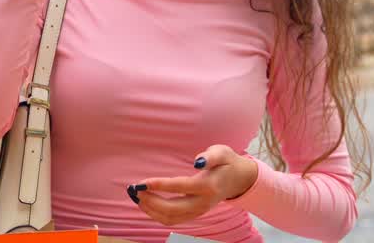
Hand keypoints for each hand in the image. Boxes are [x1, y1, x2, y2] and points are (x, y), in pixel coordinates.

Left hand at [130, 145, 259, 226]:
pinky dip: (156, 214)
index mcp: (209, 186)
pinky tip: (145, 203)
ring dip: (150, 209)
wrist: (238, 180)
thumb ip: (210, 156)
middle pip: (173, 209)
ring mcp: (199, 211)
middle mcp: (203, 202)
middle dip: (150, 201)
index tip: (142, 182)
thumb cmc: (227, 162)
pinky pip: (173, 220)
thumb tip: (196, 162)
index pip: (180, 187)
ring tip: (136, 196)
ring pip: (171, 218)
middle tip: (134, 189)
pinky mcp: (194, 214)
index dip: (160, 185)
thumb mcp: (222, 152)